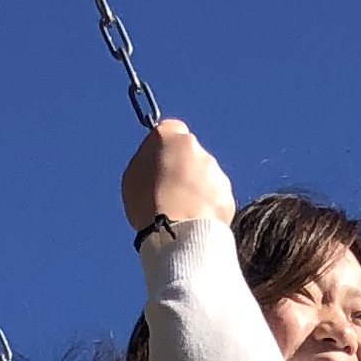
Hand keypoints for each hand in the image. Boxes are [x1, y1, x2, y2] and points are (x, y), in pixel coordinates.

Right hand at [121, 117, 233, 237]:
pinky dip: (208, 206)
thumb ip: (148, 159)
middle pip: (191, 153)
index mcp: (169, 137)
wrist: (176, 232)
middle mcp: (196, 148)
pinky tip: (195, 220)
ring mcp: (215, 172)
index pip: (171, 129)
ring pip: (206, 176)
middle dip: (184, 167)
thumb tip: (156, 159)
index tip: (161, 159)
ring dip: (197, 188)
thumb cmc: (148, 205)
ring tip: (182, 211)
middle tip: (171, 191)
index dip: (166, 145)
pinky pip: (216, 198)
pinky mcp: (227, 195)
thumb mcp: (133, 176)